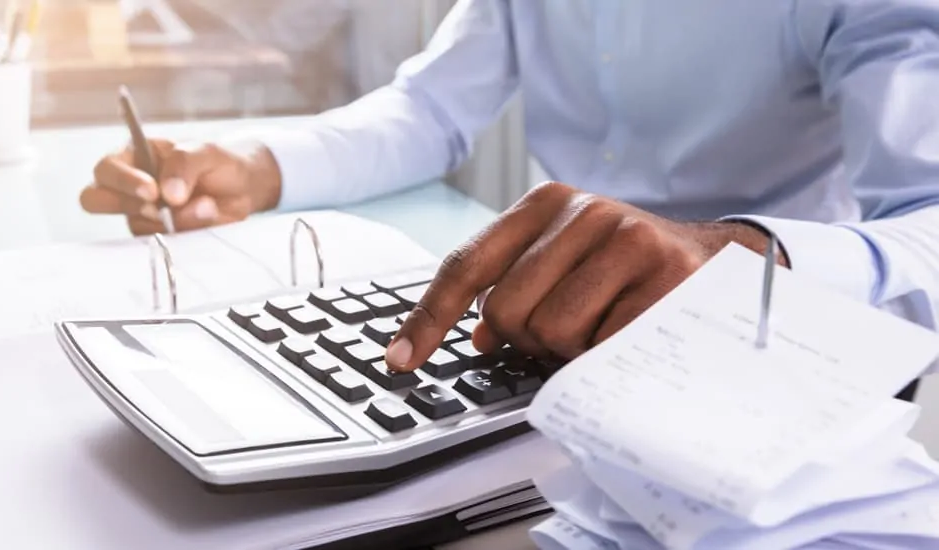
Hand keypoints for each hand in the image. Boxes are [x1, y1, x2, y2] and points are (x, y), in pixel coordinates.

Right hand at [80, 139, 281, 234]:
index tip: (152, 191)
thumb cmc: (217, 163)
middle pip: (94, 200)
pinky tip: (206, 219)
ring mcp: (142, 216)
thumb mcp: (205, 151)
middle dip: (125, 204)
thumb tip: (168, 194)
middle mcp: (129, 188)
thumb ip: (184, 164)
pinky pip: (162, 243)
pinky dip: (186, 233)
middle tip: (158, 207)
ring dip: (172, 220)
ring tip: (206, 207)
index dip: (122, 181)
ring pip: (136, 226)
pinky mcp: (161, 237)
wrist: (243, 189)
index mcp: (134, 158)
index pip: (106, 169)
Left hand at [385, 182, 783, 370]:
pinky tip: (632, 333)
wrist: (718, 263)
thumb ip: (513, 286)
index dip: (429, 318)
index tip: (401, 361)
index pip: (467, 265)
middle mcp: (584, 212)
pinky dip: (608, 356)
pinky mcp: (666, 276)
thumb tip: (479, 335)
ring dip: (573, 349)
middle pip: (508, 311)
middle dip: (530, 338)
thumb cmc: (627, 269)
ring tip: (605, 325)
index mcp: (546, 203)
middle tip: (569, 327)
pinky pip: (604, 347)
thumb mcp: (565, 260)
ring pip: (553, 332)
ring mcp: (628, 239)